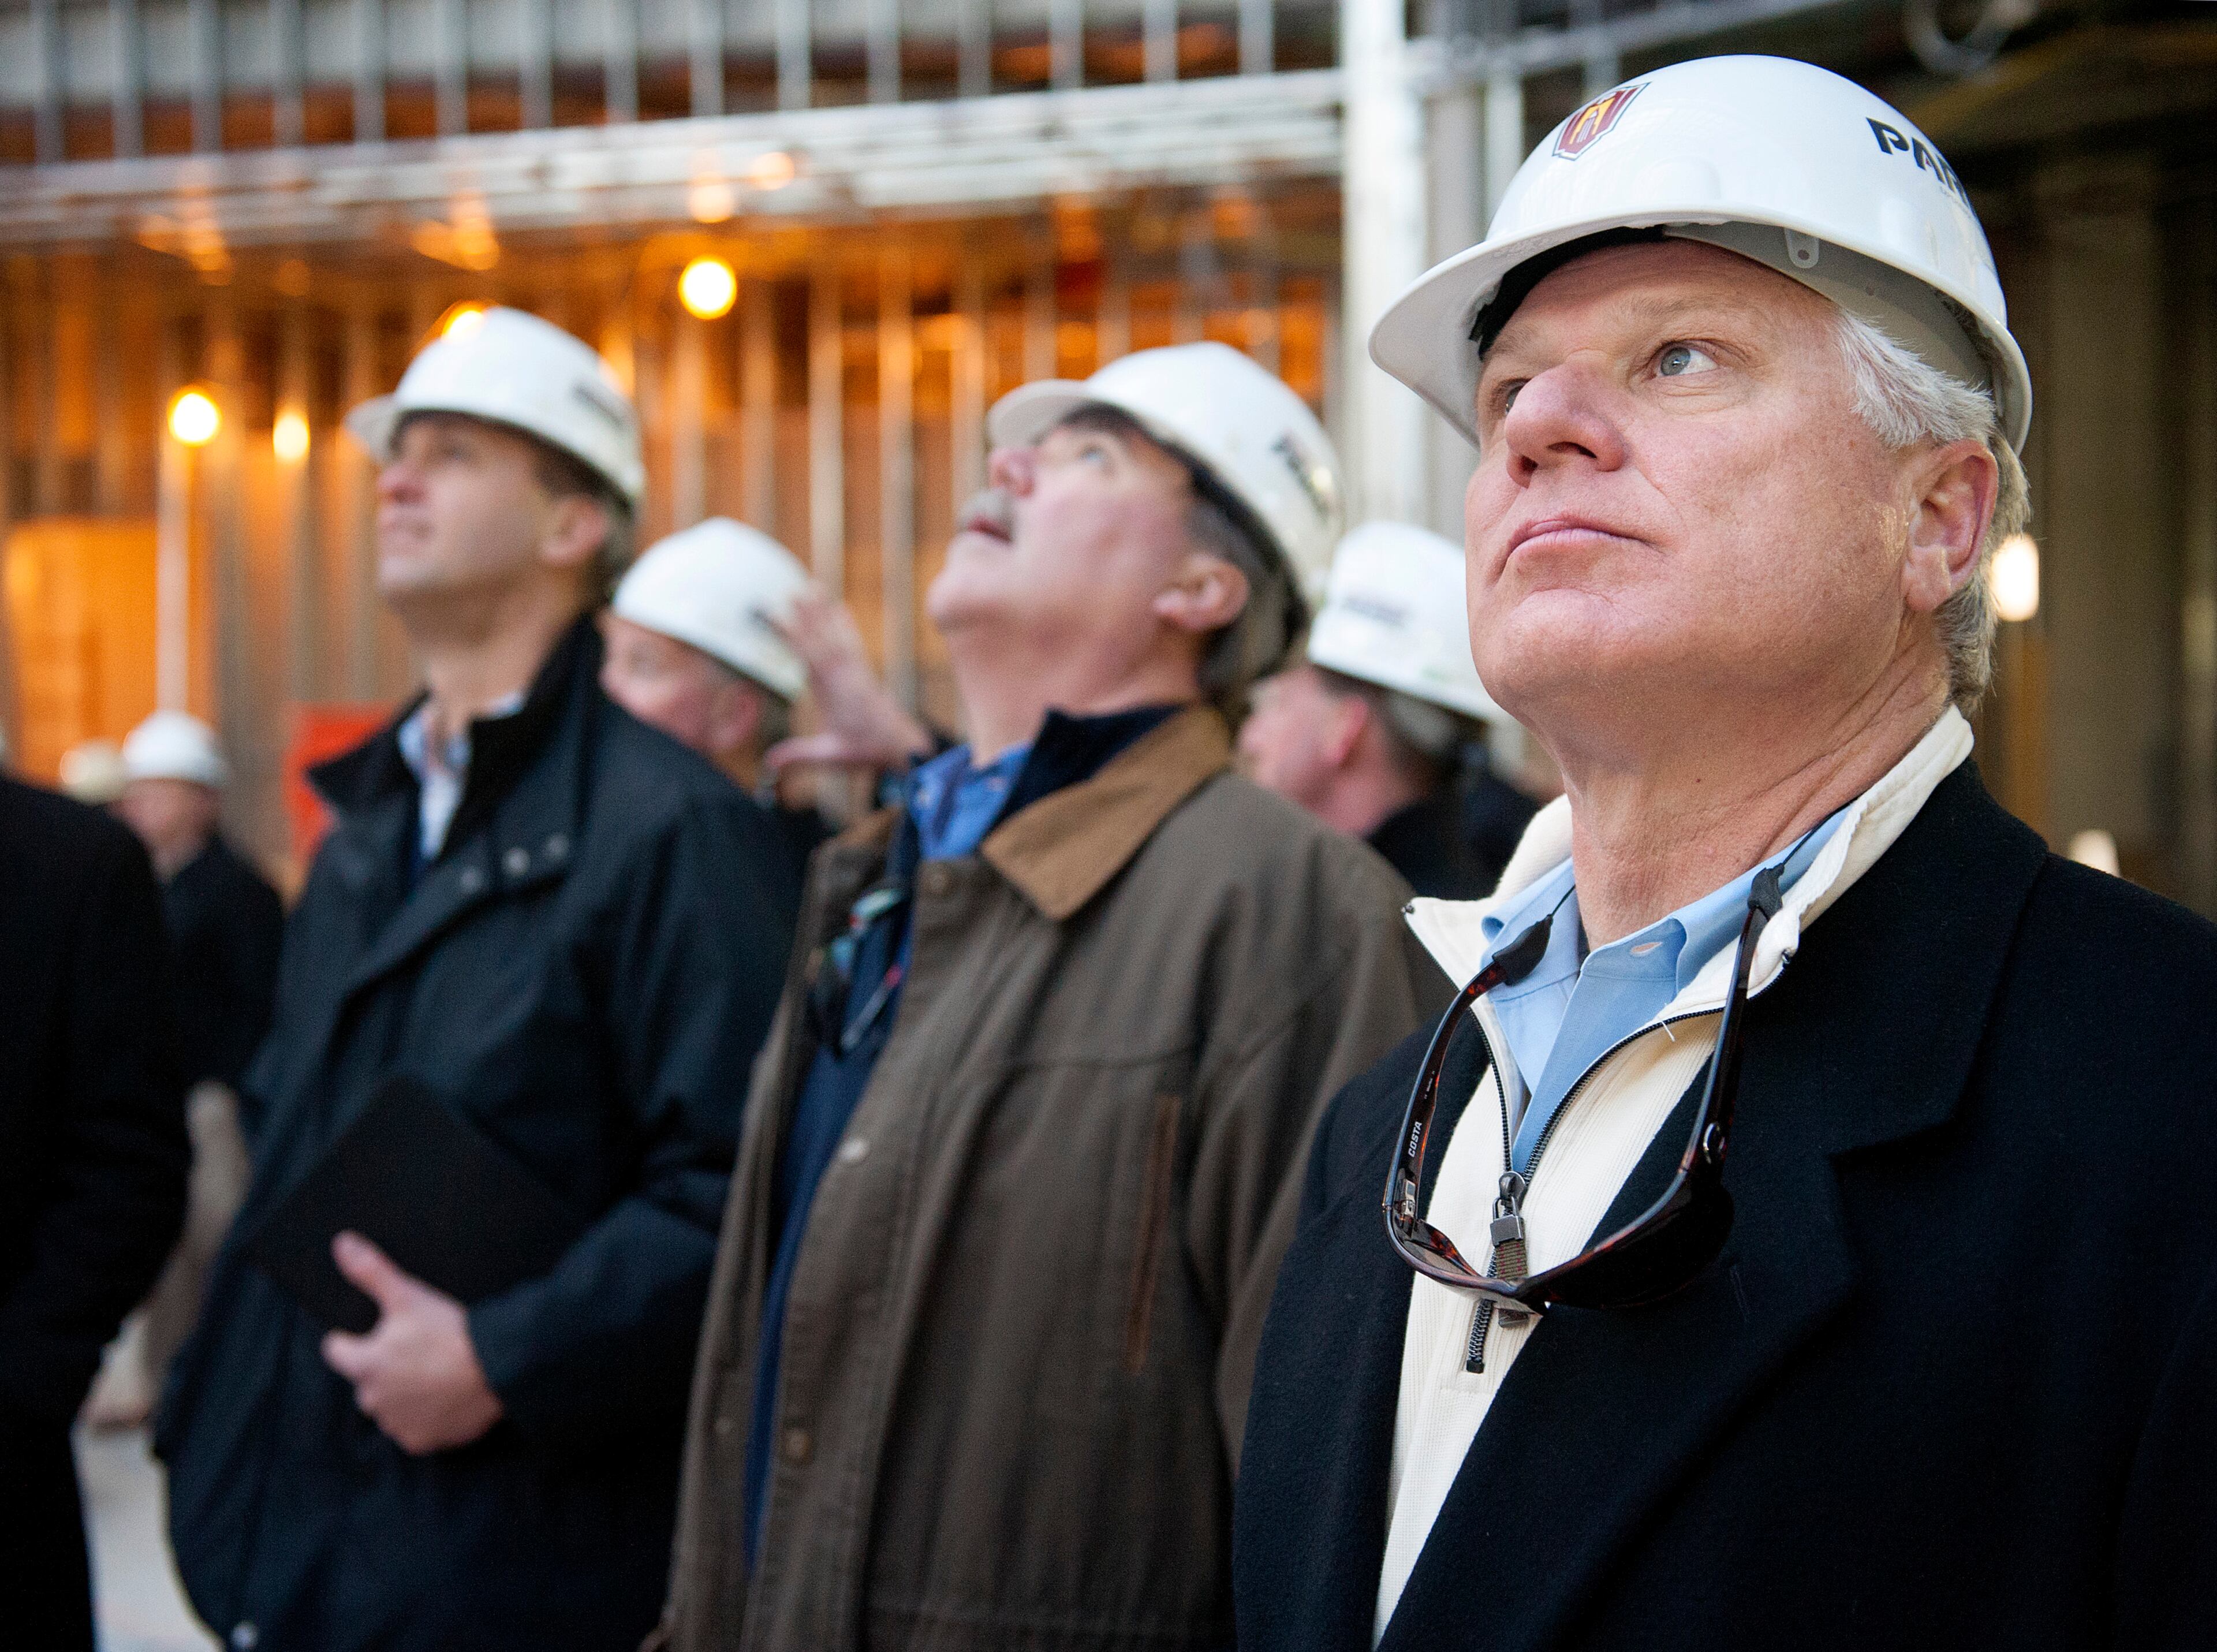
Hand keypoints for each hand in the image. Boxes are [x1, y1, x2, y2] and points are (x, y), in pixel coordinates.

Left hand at [321, 1232, 503, 1454]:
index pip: (336, 1351)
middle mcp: (373, 1400)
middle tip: (417, 1351)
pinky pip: (413, 1429)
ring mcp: (397, 1423)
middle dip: (383, 1368)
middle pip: (365, 1381)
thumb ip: (371, 1271)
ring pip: (389, 1407)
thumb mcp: (409, 1295)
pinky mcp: (421, 1441)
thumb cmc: (450, 1331)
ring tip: (434, 1374)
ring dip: (403, 1394)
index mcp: (365, 1365)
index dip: (352, 1338)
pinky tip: (445, 1397)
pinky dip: (425, 1416)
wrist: (498, 1368)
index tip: (379, 1332)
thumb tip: (340, 1244)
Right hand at [766, 584, 932, 775]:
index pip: (807, 656)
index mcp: (833, 690)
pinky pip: (851, 641)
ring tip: (812, 586)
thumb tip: (769, 763)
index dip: (790, 634)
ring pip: (836, 633)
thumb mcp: (832, 756)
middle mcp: (845, 674)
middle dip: (806, 614)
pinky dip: (844, 623)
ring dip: (823, 611)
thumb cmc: (866, 750)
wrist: (902, 744)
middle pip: (821, 637)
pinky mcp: (863, 671)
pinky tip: (839, 608)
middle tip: (791, 590)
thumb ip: (800, 757)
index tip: (774, 615)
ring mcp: (855, 669)